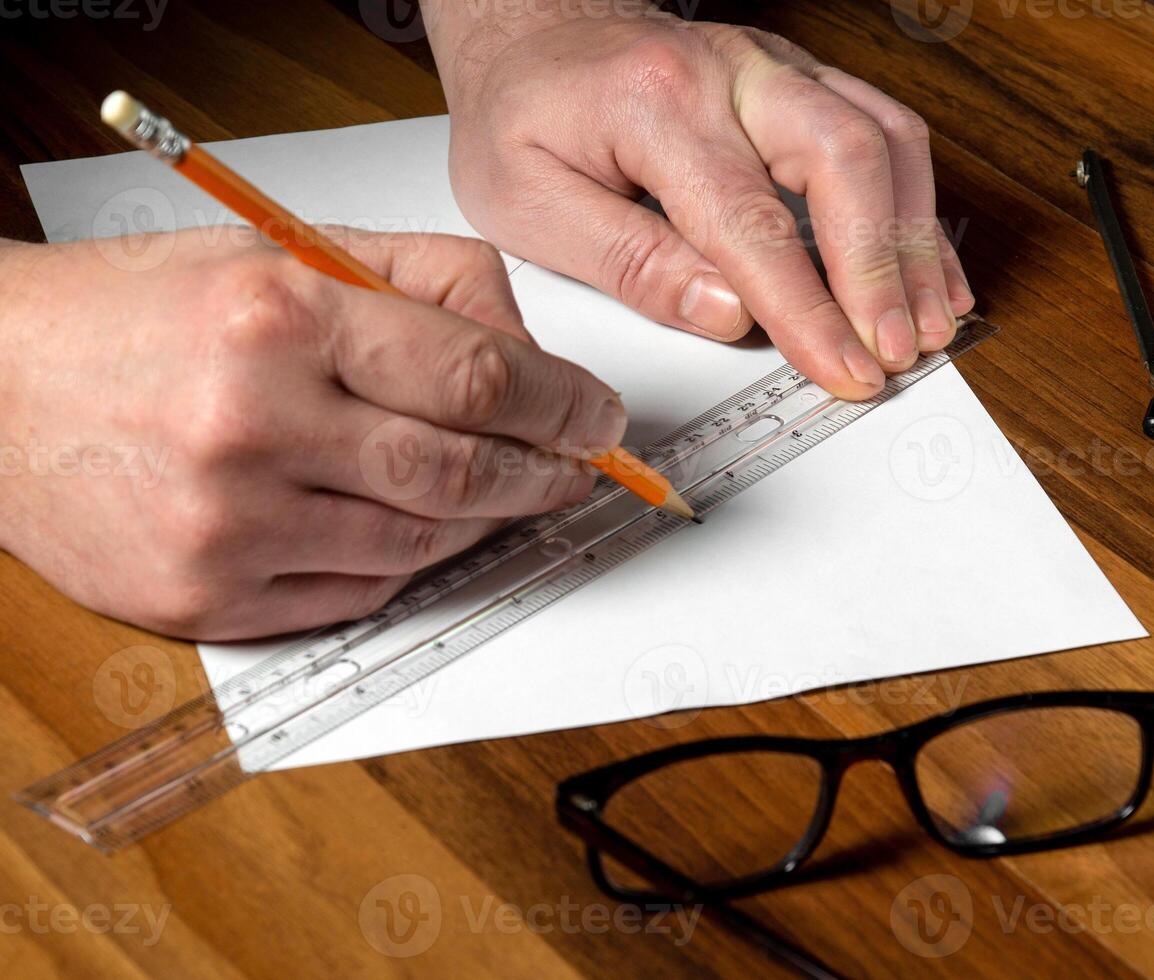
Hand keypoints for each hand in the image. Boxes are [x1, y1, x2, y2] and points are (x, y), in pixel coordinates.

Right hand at [0, 229, 624, 639]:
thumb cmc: (140, 313)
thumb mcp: (281, 252)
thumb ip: (423, 281)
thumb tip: (529, 351)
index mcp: (276, 316)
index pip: (474, 374)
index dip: (560, 403)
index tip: (597, 416)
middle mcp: (252, 423)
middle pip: (459, 470)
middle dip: (544, 473)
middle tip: (578, 466)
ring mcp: (228, 525)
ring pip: (419, 542)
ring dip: (484, 520)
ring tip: (509, 492)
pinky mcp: (208, 599)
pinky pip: (358, 593)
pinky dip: (411, 562)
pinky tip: (426, 528)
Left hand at [432, 3, 974, 399]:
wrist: (534, 31)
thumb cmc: (525, 113)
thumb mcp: (530, 203)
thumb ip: (632, 261)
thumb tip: (727, 315)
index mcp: (656, 103)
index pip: (751, 222)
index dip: (807, 308)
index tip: (843, 367)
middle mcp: (732, 72)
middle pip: (846, 158)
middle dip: (882, 269)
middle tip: (895, 350)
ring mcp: (774, 68)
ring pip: (885, 137)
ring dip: (915, 239)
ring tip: (929, 321)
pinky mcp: (798, 79)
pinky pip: (884, 129)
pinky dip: (915, 203)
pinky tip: (926, 264)